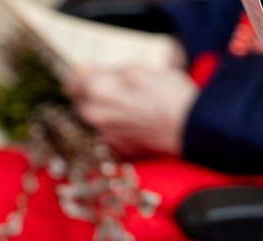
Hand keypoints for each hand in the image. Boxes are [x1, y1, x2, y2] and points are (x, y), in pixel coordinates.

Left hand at [65, 66, 198, 157]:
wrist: (190, 129)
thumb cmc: (169, 95)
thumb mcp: (139, 69)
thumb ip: (109, 71)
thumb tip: (90, 72)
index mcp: (97, 89)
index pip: (72, 83)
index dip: (82, 79)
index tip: (89, 77)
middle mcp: (94, 115)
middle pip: (79, 105)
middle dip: (89, 97)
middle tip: (110, 92)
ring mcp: (104, 136)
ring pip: (92, 122)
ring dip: (100, 115)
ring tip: (123, 109)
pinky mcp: (117, 151)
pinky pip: (106, 138)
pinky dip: (112, 131)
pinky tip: (130, 125)